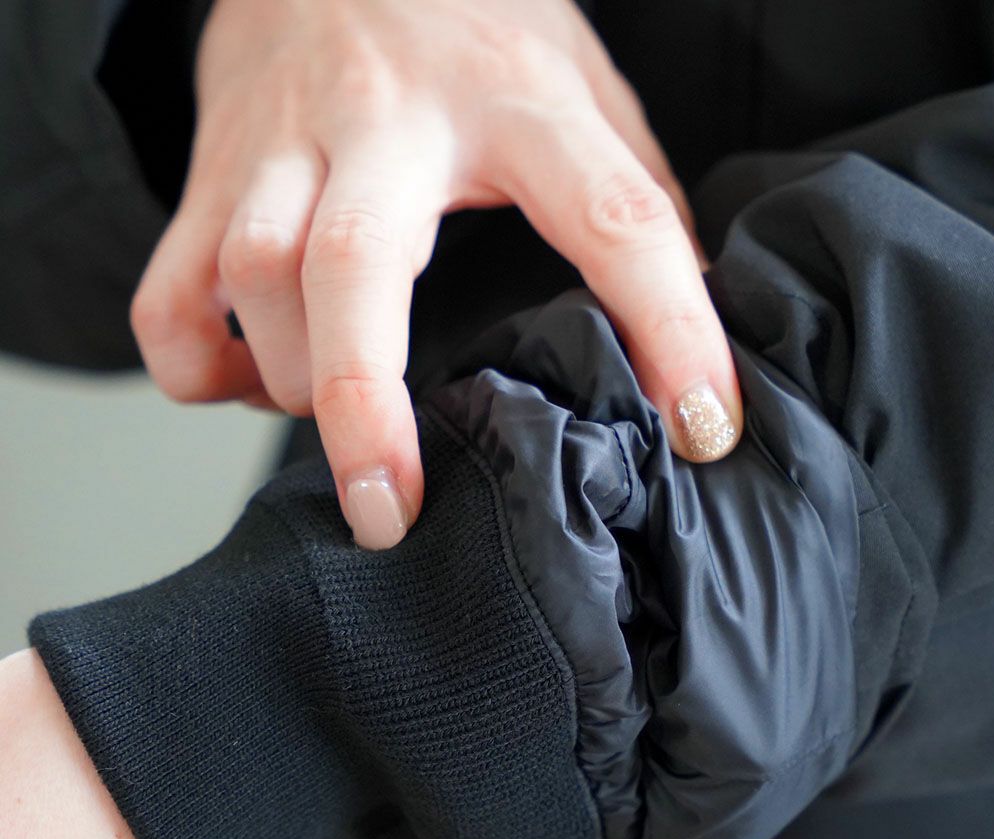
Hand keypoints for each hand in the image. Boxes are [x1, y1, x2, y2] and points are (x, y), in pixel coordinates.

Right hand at [130, 0, 742, 548]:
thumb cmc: (467, 23)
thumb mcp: (576, 79)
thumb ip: (628, 191)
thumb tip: (688, 325)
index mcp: (513, 95)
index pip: (612, 212)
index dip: (669, 326)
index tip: (704, 428)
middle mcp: (384, 119)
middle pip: (354, 266)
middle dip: (368, 406)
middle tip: (389, 514)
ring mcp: (280, 144)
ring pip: (253, 282)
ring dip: (293, 383)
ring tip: (347, 423)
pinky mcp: (208, 174)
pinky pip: (169, 300)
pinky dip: (199, 371)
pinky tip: (256, 379)